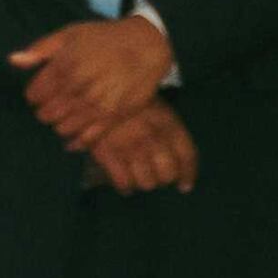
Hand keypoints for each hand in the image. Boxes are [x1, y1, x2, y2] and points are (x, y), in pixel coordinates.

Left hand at [11, 11, 172, 146]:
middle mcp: (79, 88)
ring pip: (64, 128)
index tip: (40, 93)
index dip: (34, 95)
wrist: (147, 45)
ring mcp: (97, 105)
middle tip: (52, 105)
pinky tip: (73, 138)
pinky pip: (88, 139)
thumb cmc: (104, 39)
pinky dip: (77, 141)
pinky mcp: (114, 117)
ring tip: (66, 115)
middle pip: (47, 114)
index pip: (34, 94)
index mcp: (65, 67)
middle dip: (45, 111)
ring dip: (60, 124)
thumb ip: (40, 49)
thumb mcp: (70, 34)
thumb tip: (13, 61)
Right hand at [83, 100, 198, 195]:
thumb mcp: (153, 106)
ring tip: (139, 177)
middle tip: (156, 177)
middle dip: (163, 179)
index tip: (185, 186)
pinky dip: (125, 187)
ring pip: (147, 182)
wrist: (89, 90)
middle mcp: (152, 137)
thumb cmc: (124, 98)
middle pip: (167, 174)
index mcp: (167, 122)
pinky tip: (125, 185)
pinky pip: (123, 182)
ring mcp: (130, 147)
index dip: (188, 174)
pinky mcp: (108, 154)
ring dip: (144, 182)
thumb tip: (176, 160)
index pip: (187, 156)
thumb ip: (166, 129)